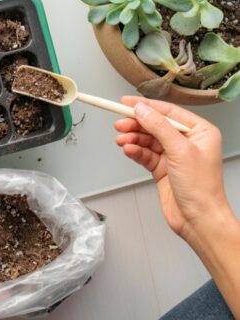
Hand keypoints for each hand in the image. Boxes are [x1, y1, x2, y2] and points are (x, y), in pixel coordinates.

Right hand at [114, 96, 230, 239]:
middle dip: (136, 124)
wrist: (198, 219)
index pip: (168, 112)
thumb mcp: (180, 151)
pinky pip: (145, 154)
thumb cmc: (202, 189)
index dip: (146, 106)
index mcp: (200, 132)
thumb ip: (159, 127)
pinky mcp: (163, 168)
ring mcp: (174, 155)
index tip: (126, 103)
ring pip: (147, 139)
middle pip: (155, 125)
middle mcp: (187, 142)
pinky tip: (128, 150)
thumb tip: (142, 110)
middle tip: (119, 124)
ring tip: (122, 140)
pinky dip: (135, 151)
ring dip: (133, 139)